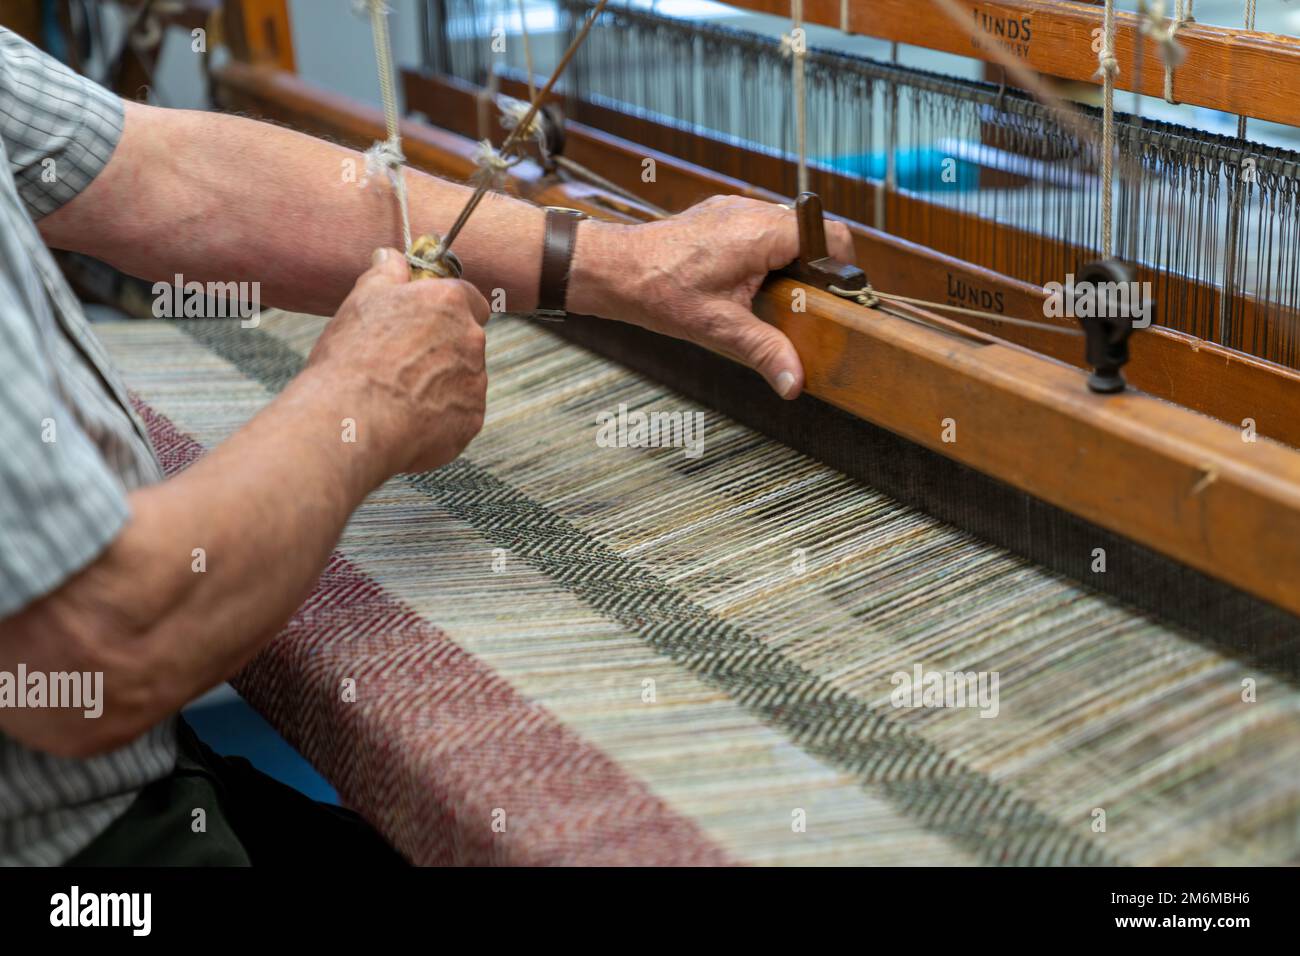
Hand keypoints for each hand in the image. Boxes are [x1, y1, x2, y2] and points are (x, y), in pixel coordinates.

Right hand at [307, 247, 488, 474]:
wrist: (353, 418)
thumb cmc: (354, 358)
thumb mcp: (361, 301)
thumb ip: (385, 274)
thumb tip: (390, 257)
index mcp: (450, 302)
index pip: (469, 298)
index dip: (446, 310)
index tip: (426, 321)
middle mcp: (472, 338)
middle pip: (466, 339)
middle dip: (443, 348)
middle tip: (403, 361)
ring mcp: (476, 381)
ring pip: (465, 377)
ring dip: (442, 382)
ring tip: (401, 394)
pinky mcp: (472, 418)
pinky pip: (461, 412)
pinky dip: (442, 415)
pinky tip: (409, 417)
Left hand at [567, 195, 854, 398]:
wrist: (616, 270)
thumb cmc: (661, 292)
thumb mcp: (719, 328)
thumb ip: (765, 351)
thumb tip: (795, 382)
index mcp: (761, 233)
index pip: (830, 235)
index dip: (841, 265)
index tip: (835, 295)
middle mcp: (751, 211)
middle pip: (810, 232)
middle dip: (812, 268)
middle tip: (801, 304)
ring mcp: (735, 207)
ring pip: (785, 227)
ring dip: (787, 259)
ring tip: (771, 295)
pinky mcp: (721, 212)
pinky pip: (759, 226)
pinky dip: (762, 251)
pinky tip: (745, 281)